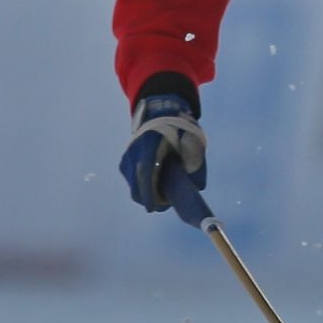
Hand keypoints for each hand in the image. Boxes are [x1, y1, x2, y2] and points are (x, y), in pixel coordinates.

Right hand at [121, 92, 206, 212]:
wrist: (158, 115)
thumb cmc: (179, 129)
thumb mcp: (193, 141)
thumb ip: (196, 163)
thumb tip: (198, 187)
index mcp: (149, 145)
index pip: (146, 171)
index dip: (149, 191)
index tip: (153, 208)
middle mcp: (133, 153)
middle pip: (138, 186)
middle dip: (151, 198)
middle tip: (166, 204)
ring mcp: (127, 159)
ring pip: (135, 186)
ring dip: (147, 193)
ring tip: (163, 192)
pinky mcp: (124, 163)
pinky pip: (133, 181)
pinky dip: (143, 186)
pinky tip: (156, 182)